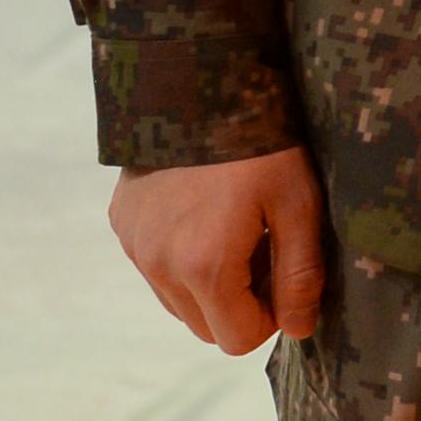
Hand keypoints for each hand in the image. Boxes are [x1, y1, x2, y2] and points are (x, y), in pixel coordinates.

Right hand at [109, 145, 327, 351]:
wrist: (200, 80)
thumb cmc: (263, 143)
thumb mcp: (298, 204)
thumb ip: (299, 275)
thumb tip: (299, 330)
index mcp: (203, 267)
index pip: (236, 340)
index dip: (269, 316)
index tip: (283, 273)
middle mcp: (157, 265)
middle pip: (205, 327)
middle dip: (239, 304)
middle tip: (263, 249)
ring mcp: (133, 245)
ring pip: (177, 301)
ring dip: (208, 283)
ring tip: (235, 228)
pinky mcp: (121, 223)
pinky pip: (154, 267)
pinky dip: (180, 257)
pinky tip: (204, 211)